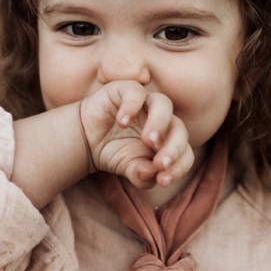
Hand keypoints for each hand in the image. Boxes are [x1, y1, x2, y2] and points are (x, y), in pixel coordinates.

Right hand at [79, 81, 194, 189]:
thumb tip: (154, 175)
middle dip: (173, 148)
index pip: (185, 152)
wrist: (84, 138)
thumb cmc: (112, 151)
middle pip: (179, 128)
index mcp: (169, 139)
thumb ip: (143, 175)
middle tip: (160, 164)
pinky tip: (121, 122)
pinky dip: (131, 106)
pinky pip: (135, 92)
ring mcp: (146, 102)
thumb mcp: (128, 168)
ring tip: (148, 140)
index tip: (163, 181)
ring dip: (159, 123)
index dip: (179, 166)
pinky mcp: (126, 90)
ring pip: (164, 104)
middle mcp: (162, 119)